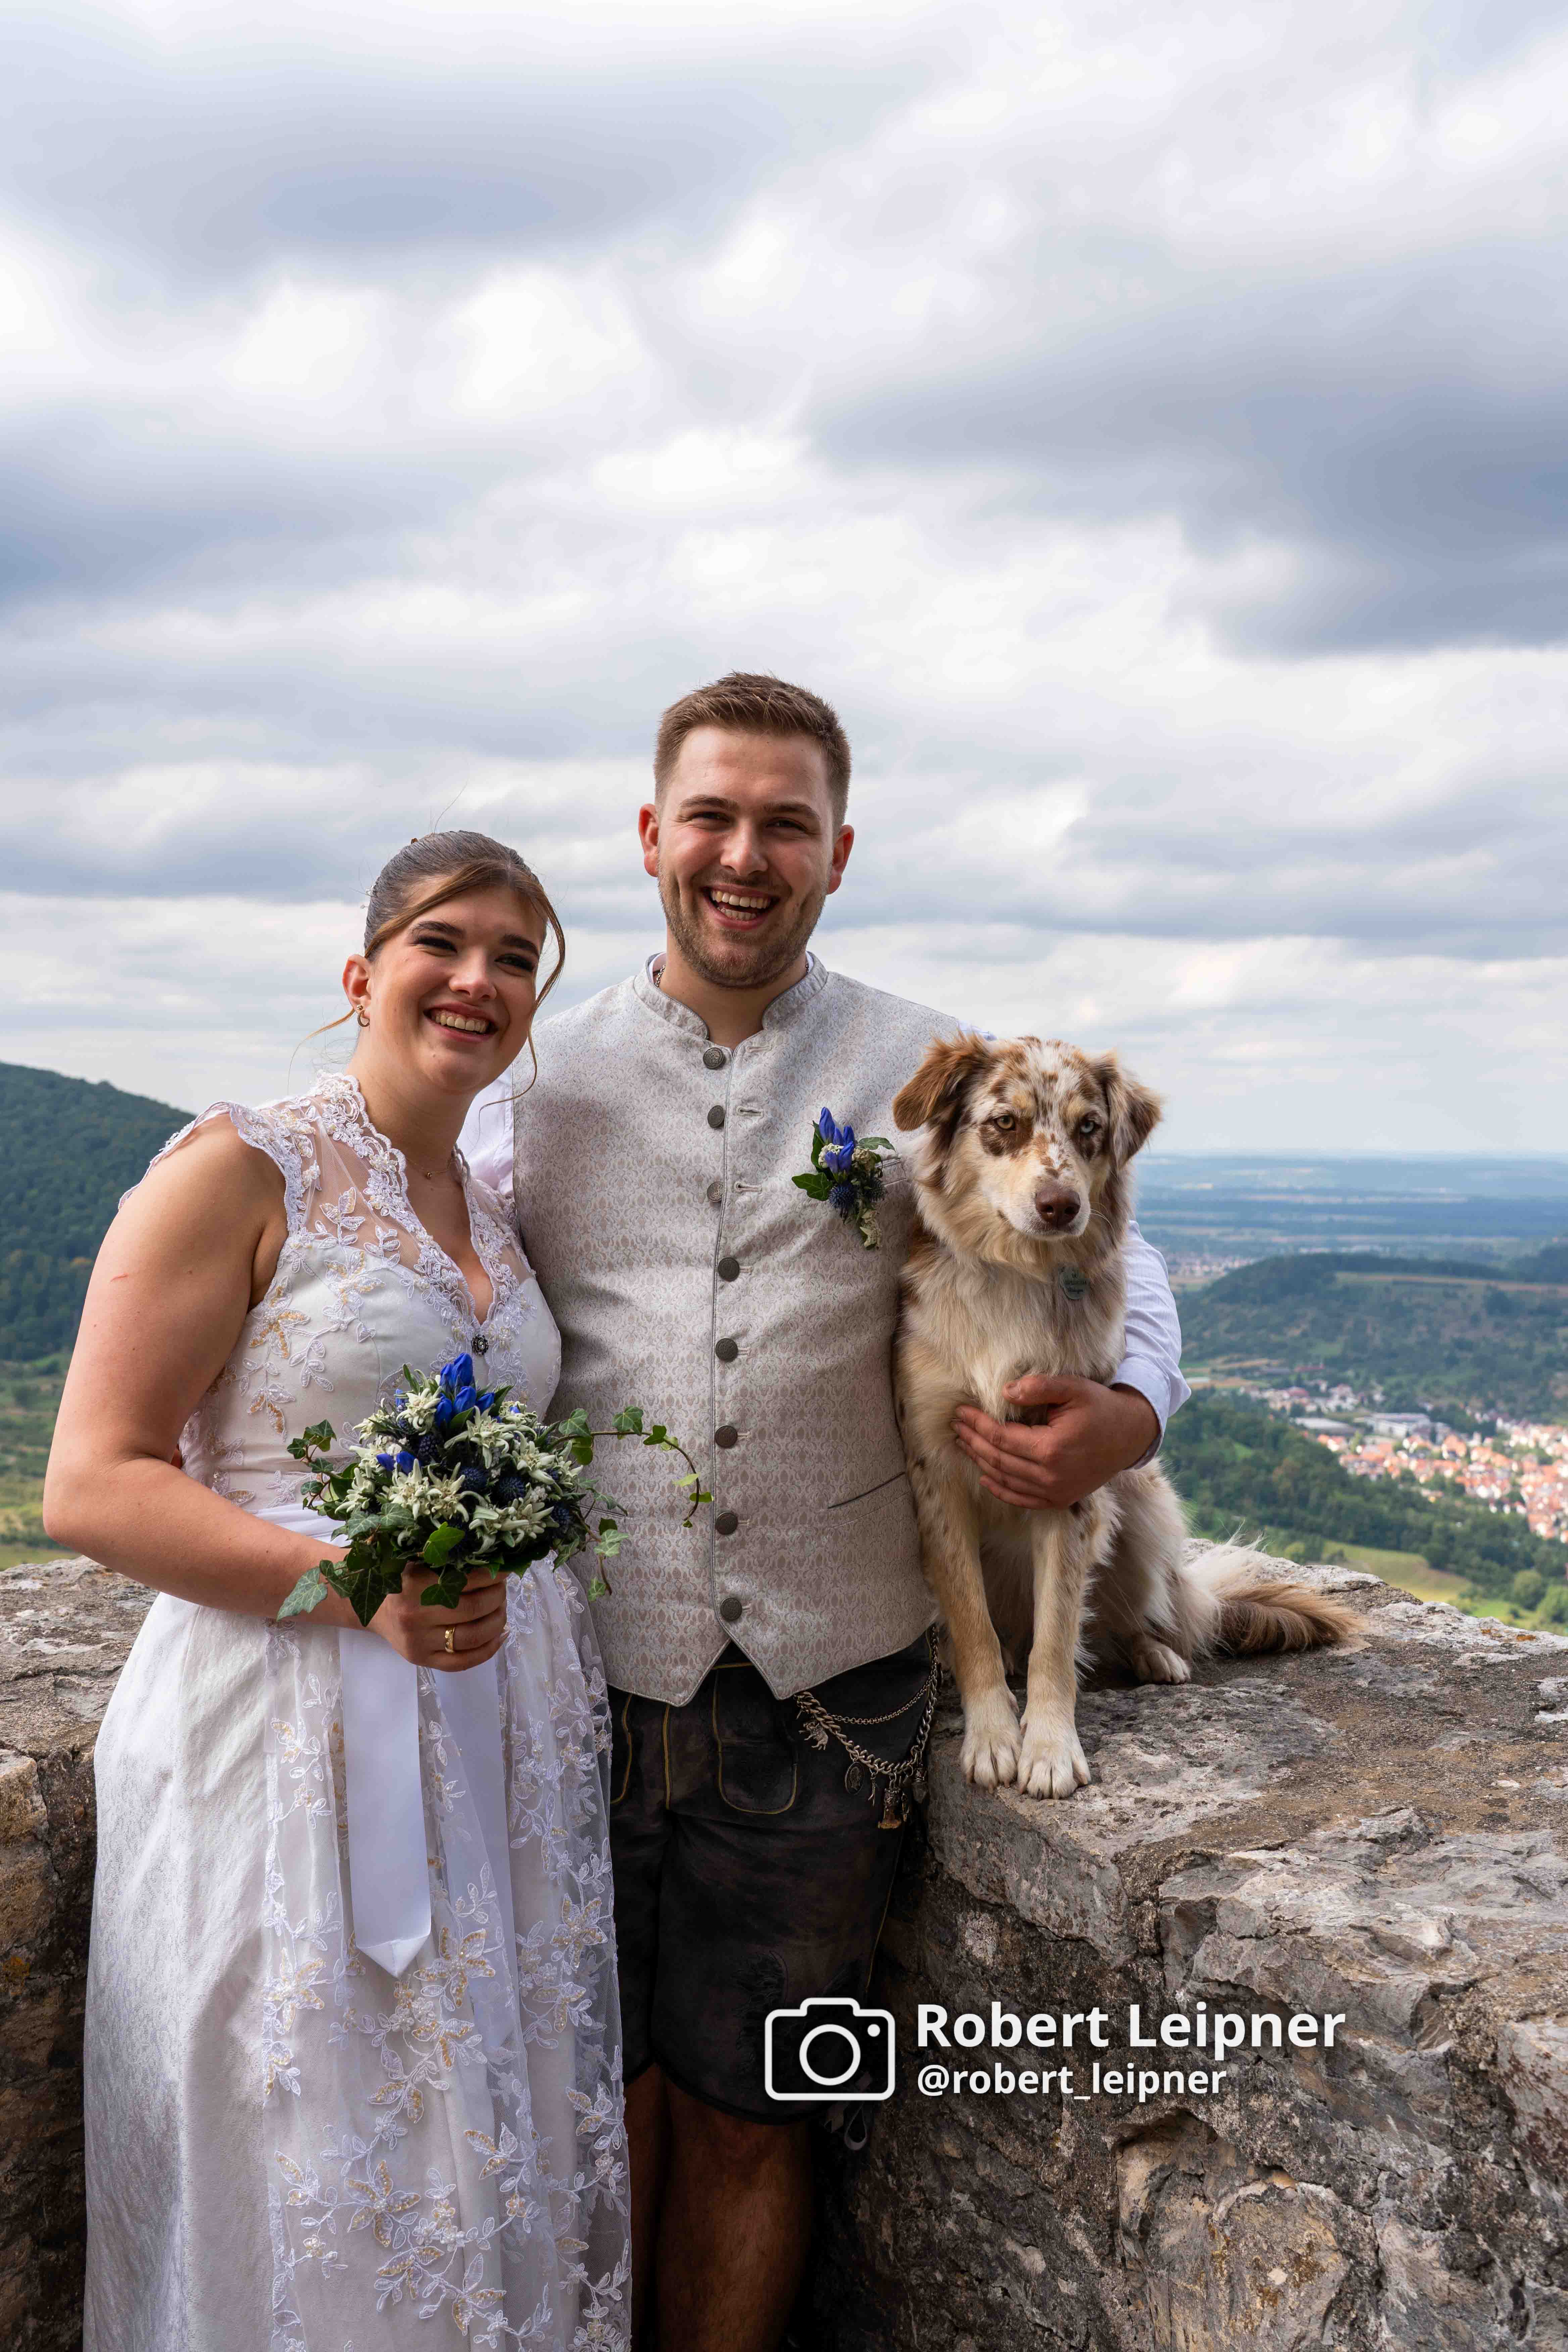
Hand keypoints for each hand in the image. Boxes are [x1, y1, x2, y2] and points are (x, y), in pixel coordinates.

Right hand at [369, 1565, 509, 1671]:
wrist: (371, 1606)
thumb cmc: (399, 1577)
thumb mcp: (415, 1558)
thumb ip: (445, 1556)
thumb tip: (488, 1555)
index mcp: (415, 1584)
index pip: (467, 1580)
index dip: (493, 1576)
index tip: (504, 1570)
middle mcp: (415, 1616)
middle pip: (474, 1609)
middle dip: (497, 1597)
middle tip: (502, 1589)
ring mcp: (419, 1642)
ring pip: (472, 1637)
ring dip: (497, 1622)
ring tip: (501, 1609)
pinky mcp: (422, 1660)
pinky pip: (462, 1662)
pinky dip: (488, 1650)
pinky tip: (500, 1635)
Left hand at [952, 1378, 1158, 1509]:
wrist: (1130, 1435)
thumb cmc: (1100, 1407)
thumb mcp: (1073, 1388)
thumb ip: (1039, 1387)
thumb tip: (1005, 1392)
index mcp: (1051, 1449)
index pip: (1001, 1438)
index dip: (977, 1424)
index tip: (961, 1411)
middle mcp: (1051, 1476)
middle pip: (998, 1460)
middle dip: (973, 1441)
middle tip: (956, 1426)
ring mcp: (1055, 1492)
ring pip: (1006, 1480)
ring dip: (981, 1462)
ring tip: (964, 1444)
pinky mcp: (1060, 1500)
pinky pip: (1022, 1499)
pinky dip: (1001, 1490)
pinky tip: (985, 1477)